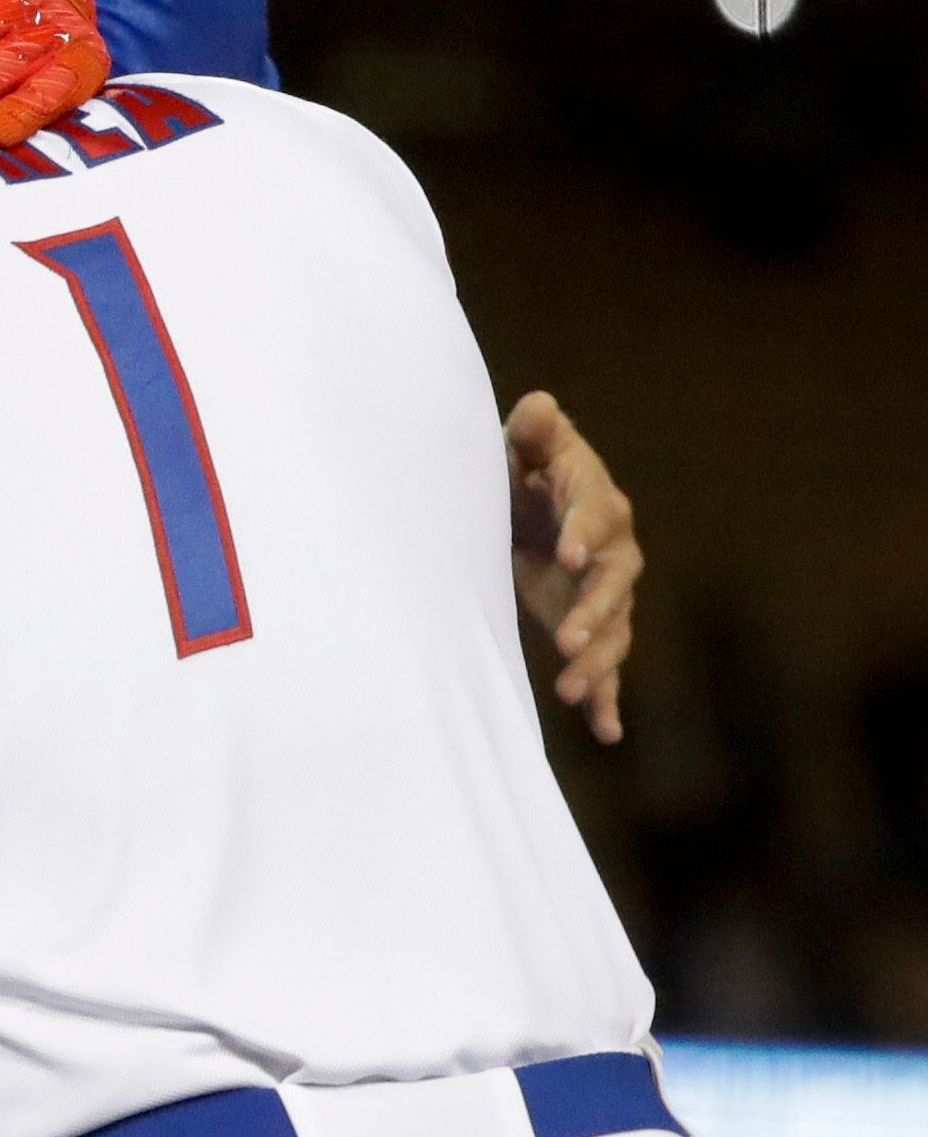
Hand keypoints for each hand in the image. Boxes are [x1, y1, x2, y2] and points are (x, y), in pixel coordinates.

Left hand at [507, 391, 638, 744]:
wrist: (526, 504)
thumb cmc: (522, 468)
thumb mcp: (521, 446)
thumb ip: (531, 431)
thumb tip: (536, 406)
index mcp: (594, 502)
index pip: (593, 517)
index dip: (583, 534)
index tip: (567, 557)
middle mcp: (612, 551)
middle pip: (614, 583)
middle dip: (594, 612)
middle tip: (566, 640)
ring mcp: (605, 594)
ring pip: (614, 630)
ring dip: (598, 661)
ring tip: (573, 690)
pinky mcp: (591, 625)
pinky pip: (607, 664)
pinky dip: (608, 697)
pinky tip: (607, 731)